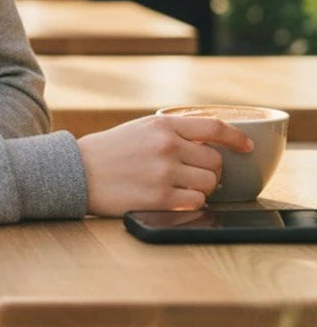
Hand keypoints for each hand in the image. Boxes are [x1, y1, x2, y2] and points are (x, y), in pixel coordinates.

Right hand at [78, 114, 254, 214]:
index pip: (214, 128)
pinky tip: (172, 197)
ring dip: (200, 188)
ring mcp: (164, 172)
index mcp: (162, 124)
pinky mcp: (160, 198)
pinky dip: (190, 202)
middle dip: (211, 171)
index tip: (247, 147)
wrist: (78, 170)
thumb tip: (211, 141)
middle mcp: (167, 146)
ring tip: (179, 186)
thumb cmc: (110, 150)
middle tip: (194, 174)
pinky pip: (196, 202)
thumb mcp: (141, 129)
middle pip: (216, 162)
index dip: (237, 138)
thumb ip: (174, 132)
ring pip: (209, 184)